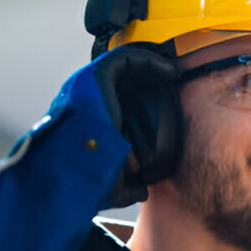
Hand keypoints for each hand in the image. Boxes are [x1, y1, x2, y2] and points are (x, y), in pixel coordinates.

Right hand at [50, 43, 181, 207]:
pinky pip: (126, 59)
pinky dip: (149, 61)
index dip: (144, 96)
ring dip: (152, 65)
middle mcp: (85, 98)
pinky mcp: (95, 76)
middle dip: (150, 77)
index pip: (118, 100)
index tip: (170, 101)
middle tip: (176, 82)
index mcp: (87, 120)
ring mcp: (87, 85)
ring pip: (124, 65)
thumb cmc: (87, 181)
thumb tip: (142, 191)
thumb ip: (128, 185)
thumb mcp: (113, 184)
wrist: (75, 174)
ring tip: (176, 73)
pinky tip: (169, 71)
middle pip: (123, 79)